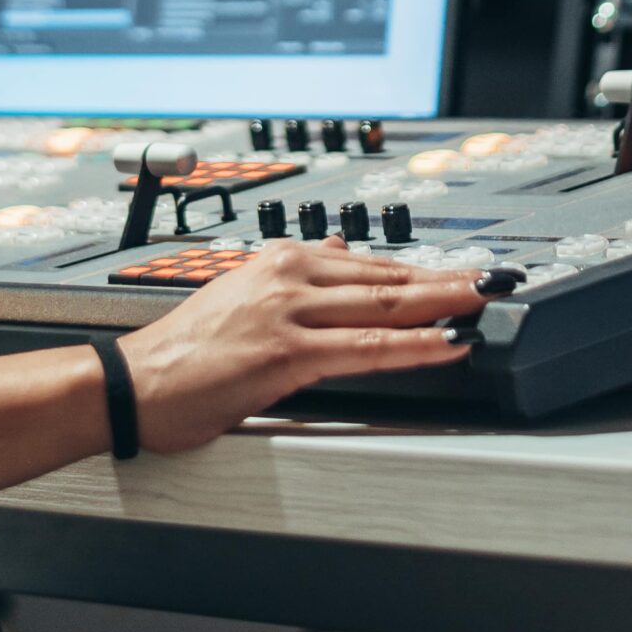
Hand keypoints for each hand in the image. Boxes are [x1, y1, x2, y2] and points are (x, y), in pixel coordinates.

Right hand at [115, 240, 494, 452]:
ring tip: (488, 303)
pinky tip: (448, 344)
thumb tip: (337, 248)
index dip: (426, 270)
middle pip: (388, 277)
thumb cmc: (182, 351)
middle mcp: (289, 278)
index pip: (371, 264)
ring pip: (385, 306)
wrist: (132, 382)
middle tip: (499, 278)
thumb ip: (296, 274)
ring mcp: (288, 314)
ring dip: (446, 303)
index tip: (465, 272)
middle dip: (450, 279)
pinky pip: (366, 349)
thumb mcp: (242, 294)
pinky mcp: (286, 356)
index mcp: (280, 261)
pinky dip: (414, 345)